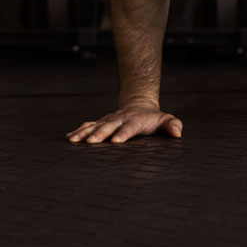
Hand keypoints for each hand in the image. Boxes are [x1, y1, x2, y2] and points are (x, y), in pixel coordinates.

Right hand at [66, 103, 182, 143]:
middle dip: (99, 134)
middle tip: (90, 142)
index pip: (130, 127)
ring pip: (95, 125)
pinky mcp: (102, 122)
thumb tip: (177, 134)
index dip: (123, 133)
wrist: (139, 104)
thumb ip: (173, 125)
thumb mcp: (166, 120)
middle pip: (109, 126)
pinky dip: (78, 130)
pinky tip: (69, 137)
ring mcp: (109, 120)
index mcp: (136, 120)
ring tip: (73, 140)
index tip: (116, 141)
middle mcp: (120, 119)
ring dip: (84, 133)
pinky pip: (89, 125)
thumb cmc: (154, 118)